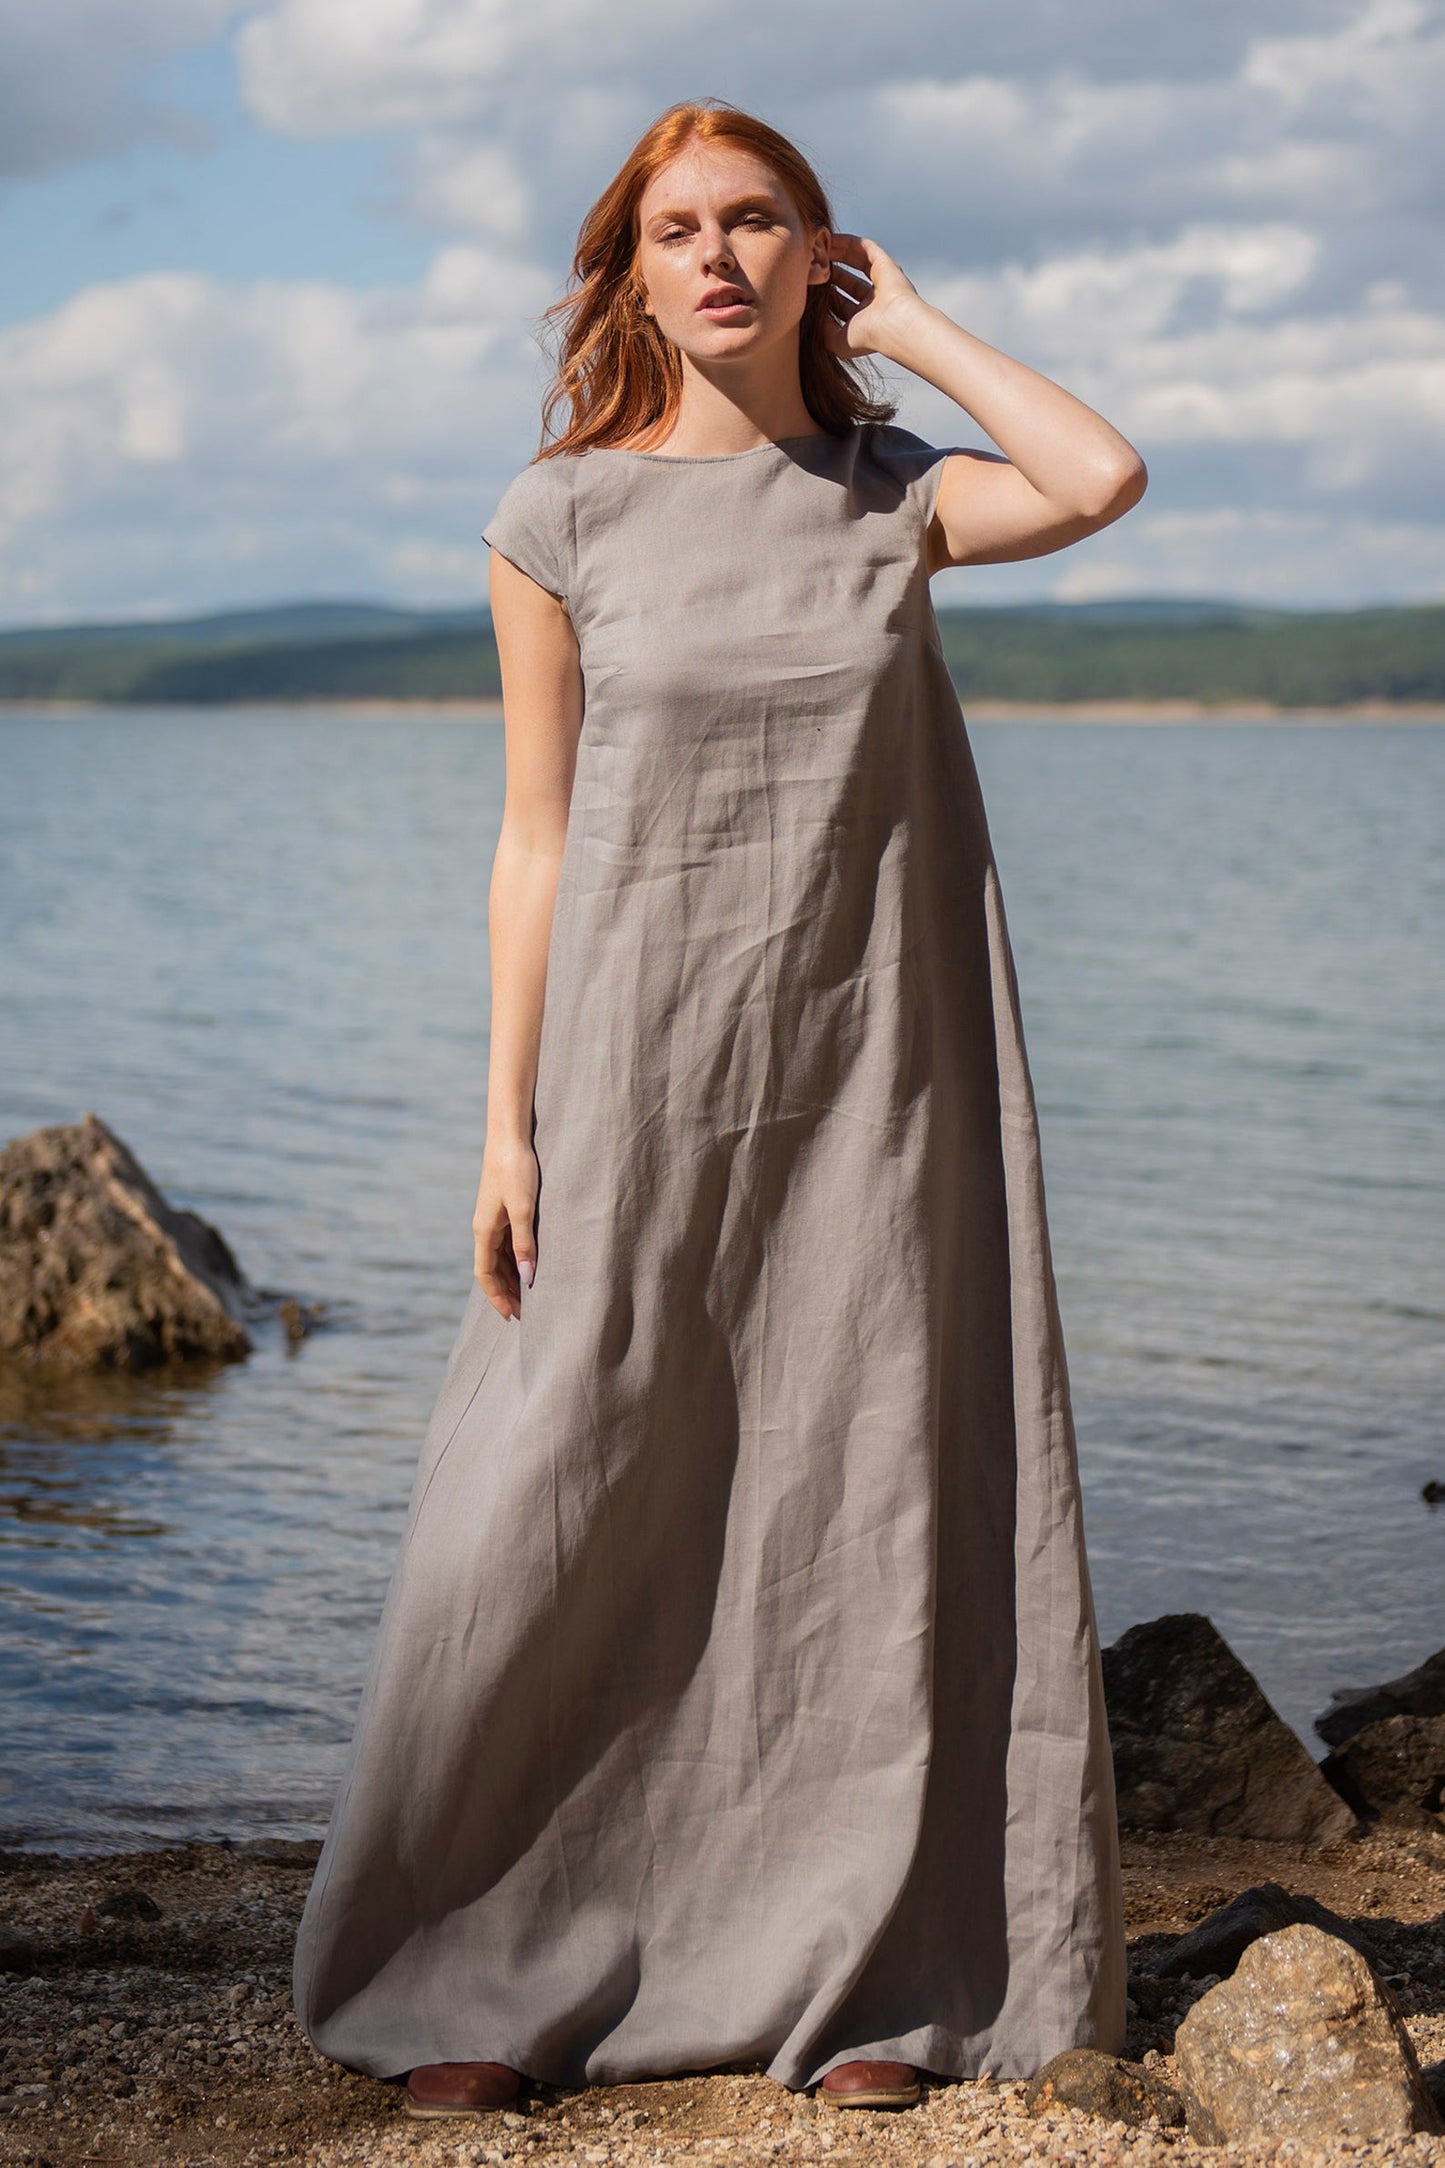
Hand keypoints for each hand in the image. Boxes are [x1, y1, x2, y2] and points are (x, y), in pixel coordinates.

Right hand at [473, 1136, 538, 1321]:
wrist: (509, 1136)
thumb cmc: (516, 1170)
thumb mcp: (523, 1209)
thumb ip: (525, 1244)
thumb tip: (527, 1278)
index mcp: (484, 1231)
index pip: (485, 1275)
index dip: (497, 1297)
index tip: (511, 1317)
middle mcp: (484, 1228)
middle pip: (492, 1269)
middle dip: (507, 1291)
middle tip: (527, 1313)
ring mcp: (493, 1218)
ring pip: (499, 1257)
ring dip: (511, 1276)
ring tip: (531, 1295)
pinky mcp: (502, 1209)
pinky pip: (506, 1243)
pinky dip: (515, 1259)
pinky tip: (530, 1265)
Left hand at [820, 233, 923, 360]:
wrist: (893, 326)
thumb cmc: (867, 337)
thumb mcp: (837, 339)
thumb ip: (824, 328)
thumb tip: (814, 314)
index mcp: (866, 319)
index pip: (841, 302)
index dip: (824, 293)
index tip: (807, 286)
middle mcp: (875, 299)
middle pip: (847, 280)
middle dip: (828, 272)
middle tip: (809, 265)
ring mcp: (882, 280)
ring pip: (856, 262)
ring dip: (837, 253)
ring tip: (817, 247)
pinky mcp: (885, 264)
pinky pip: (865, 248)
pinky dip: (848, 242)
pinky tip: (830, 239)